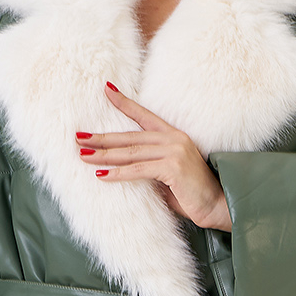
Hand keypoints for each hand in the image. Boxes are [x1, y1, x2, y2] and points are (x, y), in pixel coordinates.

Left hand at [77, 83, 232, 232]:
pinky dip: (119, 173)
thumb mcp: (167, 175)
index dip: (124, 103)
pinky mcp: (172, 168)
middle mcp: (173, 139)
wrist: (217, 205)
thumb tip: (125, 168)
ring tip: (84, 155)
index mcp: (173, 136)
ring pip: (131, 153)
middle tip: (78, 137)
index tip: (107, 90)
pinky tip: (102, 174)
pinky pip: (139, 170)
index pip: (144, 116)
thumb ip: (149, 166)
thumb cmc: (192, 194)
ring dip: (104, 155)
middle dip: (102, 138)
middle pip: (130, 136)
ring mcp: (174, 152)